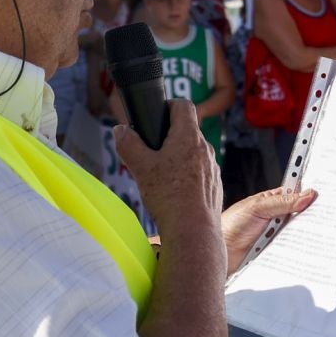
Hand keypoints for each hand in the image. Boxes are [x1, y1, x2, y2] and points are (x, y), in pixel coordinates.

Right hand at [115, 101, 222, 231]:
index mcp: (189, 137)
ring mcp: (212, 168)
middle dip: (168, 136)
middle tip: (150, 150)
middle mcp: (205, 149)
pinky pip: (199, 173)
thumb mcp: (141, 167)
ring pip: (193, 153)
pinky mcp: (214, 186)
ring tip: (159, 175)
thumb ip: (129, 144)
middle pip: (187, 130)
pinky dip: (186, 176)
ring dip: (177, 157)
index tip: (155, 117)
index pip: (183, 105)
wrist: (193, 231)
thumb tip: (120, 130)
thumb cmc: (168, 196)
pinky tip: (172, 192)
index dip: (168, 106)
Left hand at [222, 188, 318, 270]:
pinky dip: (299, 248)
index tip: (325, 193)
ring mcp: (278, 234)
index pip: (295, 194)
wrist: (220, 252)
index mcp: (272, 201)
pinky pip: (293, 248)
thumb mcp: (258, 208)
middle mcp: (277, 217)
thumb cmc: (231, 225)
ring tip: (321, 231)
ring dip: (306, 232)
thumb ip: (283, 202)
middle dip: (312, 215)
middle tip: (327, 214)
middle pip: (301, 214)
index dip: (309, 193)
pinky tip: (308, 247)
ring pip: (299, 232)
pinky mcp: (277, 251)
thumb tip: (308, 194)